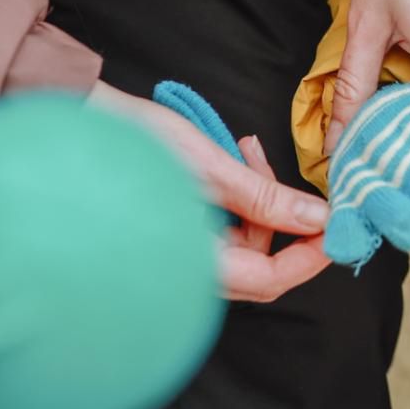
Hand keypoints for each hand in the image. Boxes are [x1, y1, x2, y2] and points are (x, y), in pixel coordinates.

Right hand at [86, 82, 330, 302]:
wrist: (74, 129)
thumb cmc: (130, 149)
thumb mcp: (209, 168)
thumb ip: (265, 199)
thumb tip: (317, 218)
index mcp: (191, 267)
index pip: (270, 279)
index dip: (309, 254)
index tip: (335, 223)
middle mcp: (184, 272)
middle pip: (259, 263)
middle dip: (280, 217)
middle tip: (282, 173)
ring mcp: (177, 257)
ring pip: (243, 242)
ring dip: (258, 200)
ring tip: (247, 151)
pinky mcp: (171, 238)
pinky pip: (220, 228)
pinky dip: (235, 198)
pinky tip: (233, 158)